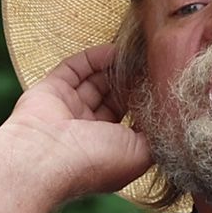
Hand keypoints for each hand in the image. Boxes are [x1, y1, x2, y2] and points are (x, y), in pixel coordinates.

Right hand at [0, 45, 154, 202]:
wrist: (45, 159)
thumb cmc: (95, 162)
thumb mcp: (140, 154)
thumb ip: (156, 135)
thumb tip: (166, 117)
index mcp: (108, 150)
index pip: (131, 121)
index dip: (147, 103)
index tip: (165, 84)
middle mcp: (88, 131)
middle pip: (115, 98)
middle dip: (133, 81)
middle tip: (154, 62)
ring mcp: (69, 109)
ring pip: (96, 81)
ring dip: (116, 67)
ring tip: (138, 52)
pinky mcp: (53, 89)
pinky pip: (76, 68)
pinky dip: (95, 58)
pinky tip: (115, 50)